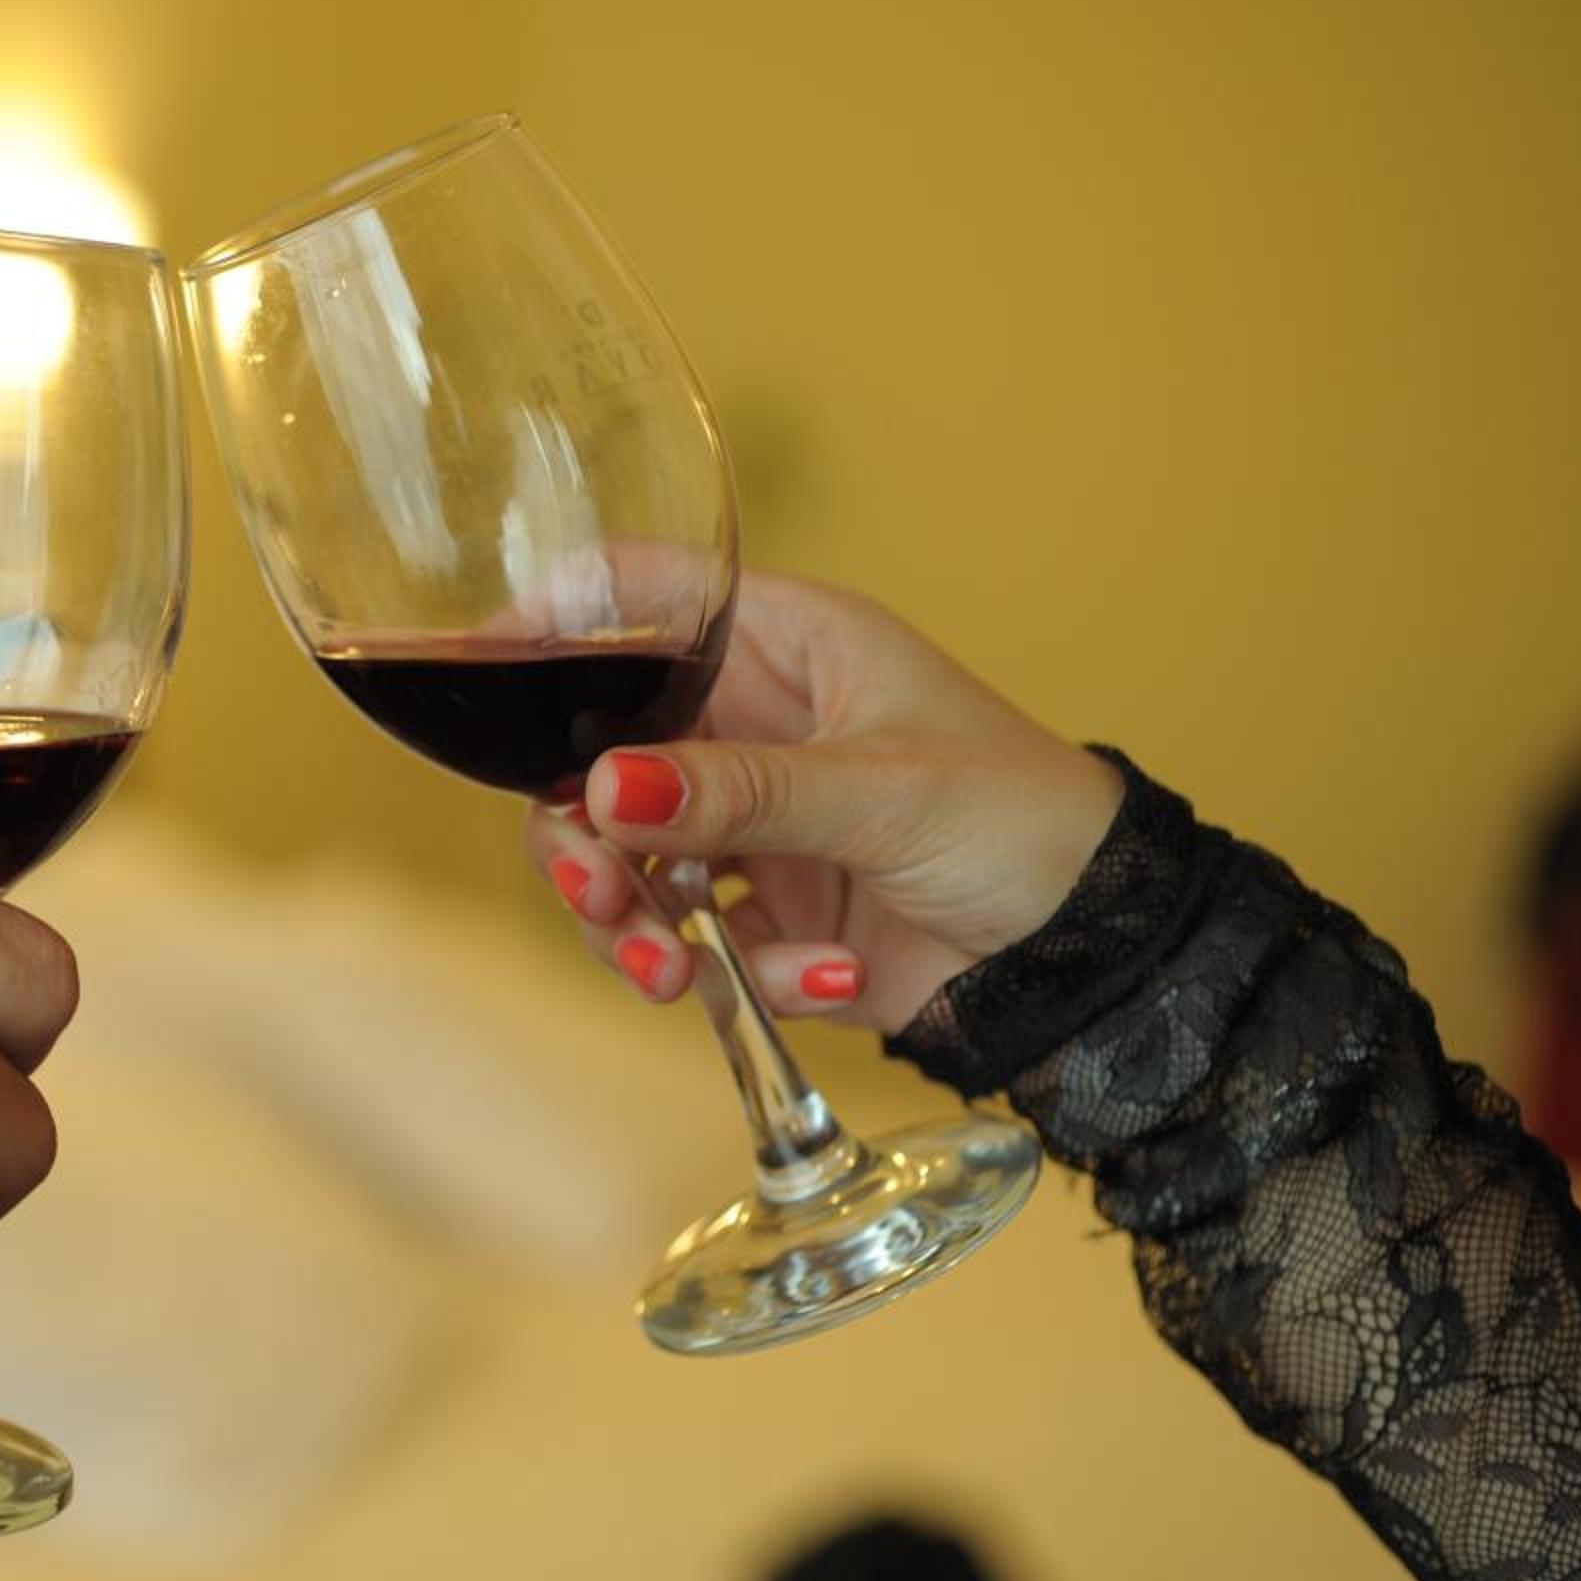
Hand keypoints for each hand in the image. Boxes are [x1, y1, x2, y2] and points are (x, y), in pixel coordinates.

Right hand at [525, 569, 1122, 1034]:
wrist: (1094, 958)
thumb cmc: (1023, 821)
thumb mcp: (883, 790)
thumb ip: (740, 792)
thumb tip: (605, 790)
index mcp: (779, 648)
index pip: (639, 597)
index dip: (553, 621)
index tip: (486, 678)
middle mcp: (744, 729)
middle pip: (592, 757)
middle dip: (575, 836)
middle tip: (598, 890)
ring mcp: (745, 828)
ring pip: (621, 865)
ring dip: (628, 926)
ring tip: (672, 974)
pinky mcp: (761, 920)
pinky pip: (689, 946)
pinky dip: (731, 980)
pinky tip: (820, 984)